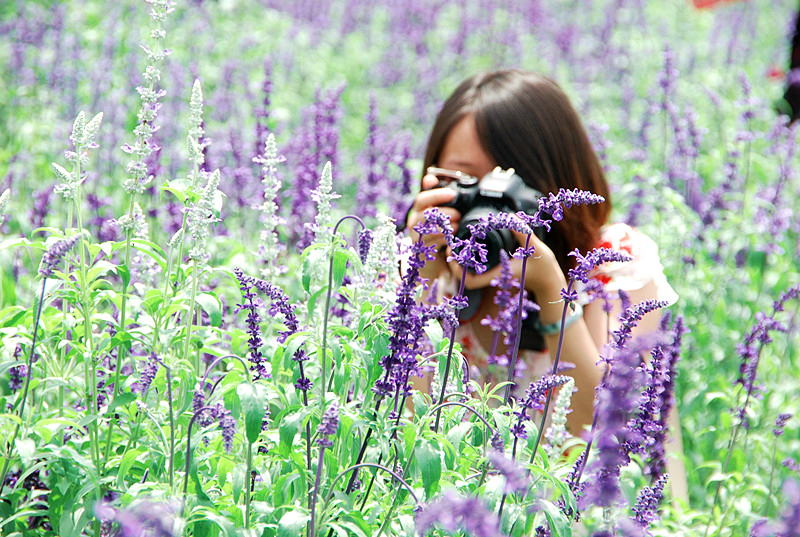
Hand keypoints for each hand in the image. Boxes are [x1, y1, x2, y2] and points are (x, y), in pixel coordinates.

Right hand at [407, 173, 461, 250]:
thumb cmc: (439, 231)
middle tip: (459, 215)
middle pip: (427, 213)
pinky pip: (433, 242)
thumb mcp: (439, 213)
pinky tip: (452, 238)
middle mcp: (414, 221)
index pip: (422, 198)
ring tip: (456, 226)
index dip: (437, 194)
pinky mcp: (421, 249)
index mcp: (418, 209)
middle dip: (447, 213)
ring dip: (447, 227)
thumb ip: (437, 197)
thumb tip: (430, 178)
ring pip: (431, 228)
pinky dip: (445, 239)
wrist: (433, 258)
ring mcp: (416, 236)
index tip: (452, 194)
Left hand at [447, 220, 565, 297]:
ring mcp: (494, 276)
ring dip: (461, 262)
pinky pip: (478, 270)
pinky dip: (471, 261)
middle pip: (465, 278)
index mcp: (499, 274)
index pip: (472, 281)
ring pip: (470, 274)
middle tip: (450, 246)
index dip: (458, 271)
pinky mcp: (497, 273)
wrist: (549, 280)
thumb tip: (510, 216)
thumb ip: (522, 232)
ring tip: (457, 245)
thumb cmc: (544, 267)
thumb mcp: (535, 247)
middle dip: (455, 264)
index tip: (453, 256)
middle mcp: (494, 277)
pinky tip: (471, 248)